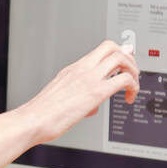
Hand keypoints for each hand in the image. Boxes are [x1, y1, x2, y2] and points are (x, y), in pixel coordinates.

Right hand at [25, 39, 140, 143]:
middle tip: (131, 74)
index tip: (124, 64)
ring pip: (121, 58)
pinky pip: (124, 79)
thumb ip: (79, 97)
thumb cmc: (42, 114)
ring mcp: (89, 78)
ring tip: (132, 86)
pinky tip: (128, 98)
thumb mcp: (61, 98)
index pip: (100, 50)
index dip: (117, 54)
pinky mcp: (96, 92)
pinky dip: (133, 87)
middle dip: (128, 59)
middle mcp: (82, 69)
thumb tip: (91, 105)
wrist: (33, 120)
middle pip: (112, 47)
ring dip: (133, 71)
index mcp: (73, 69)